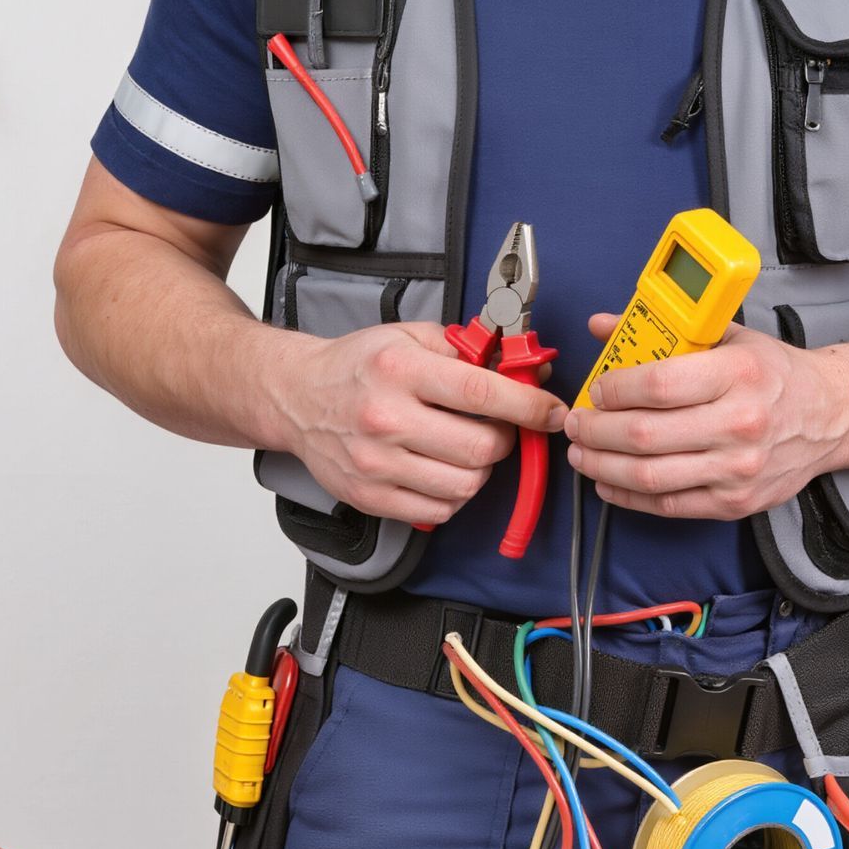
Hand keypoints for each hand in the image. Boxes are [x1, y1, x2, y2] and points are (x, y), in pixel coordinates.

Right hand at [268, 322, 567, 525]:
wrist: (297, 397)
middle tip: (497, 429)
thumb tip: (527, 370)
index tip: (551, 412)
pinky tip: (442, 472)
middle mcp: (386, 418)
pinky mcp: (370, 496)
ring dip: (480, 470)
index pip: (481, 393)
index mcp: (400, 371)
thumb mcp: (408, 337)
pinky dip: (453, 496)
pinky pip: (438, 512)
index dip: (529, 406)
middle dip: (504, 440)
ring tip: (467, 451)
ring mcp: (376, 463)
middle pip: (481, 449)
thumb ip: (466, 349)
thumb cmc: (356, 366)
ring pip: (465, 486)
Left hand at [563, 320, 848, 519]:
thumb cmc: (774, 374)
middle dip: (595, 431)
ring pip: (648, 476)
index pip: (657, 385)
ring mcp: (738, 469)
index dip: (613, 391)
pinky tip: (607, 482)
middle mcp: (741, 424)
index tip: (596, 390)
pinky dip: (627, 496)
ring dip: (601, 467)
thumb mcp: (727, 338)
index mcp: (738, 374)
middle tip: (575, 423)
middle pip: (644, 435)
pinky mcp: (735, 502)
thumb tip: (600, 325)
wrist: (831, 416)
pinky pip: (667, 505)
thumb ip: (662, 331)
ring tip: (582, 453)